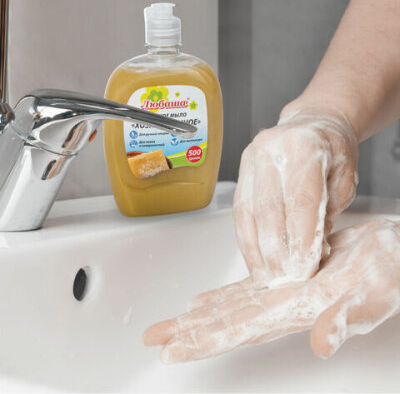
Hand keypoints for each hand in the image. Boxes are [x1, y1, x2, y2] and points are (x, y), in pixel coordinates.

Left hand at [143, 219, 399, 362]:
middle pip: (226, 323)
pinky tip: (206, 301)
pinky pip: (245, 293)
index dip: (206, 340)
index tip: (173, 349)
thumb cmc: (390, 267)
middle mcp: (283, 307)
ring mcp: (282, 295)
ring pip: (231, 309)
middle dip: (188, 332)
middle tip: (154, 337)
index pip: (241, 329)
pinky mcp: (285, 281)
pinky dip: (222, 298)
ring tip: (172, 323)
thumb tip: (323, 342)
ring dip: (198, 317)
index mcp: (297, 310)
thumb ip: (351, 315)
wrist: (393, 254)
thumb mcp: (378, 288)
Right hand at [234, 107, 358, 286]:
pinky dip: (246, 238)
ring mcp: (250, 160)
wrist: (310, 124)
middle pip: (269, 209)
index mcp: (303, 146)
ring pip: (249, 213)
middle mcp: (270, 150)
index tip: (304, 267)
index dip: (301, 238)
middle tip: (284, 278)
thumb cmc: (331, 149)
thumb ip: (329, 211)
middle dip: (276, 250)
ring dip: (257, 249)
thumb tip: (313, 249)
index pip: (300, 200)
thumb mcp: (344, 177)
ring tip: (267, 276)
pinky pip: (240, 211)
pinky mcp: (241, 173)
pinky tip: (254, 258)